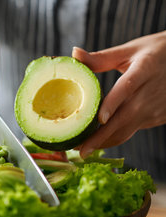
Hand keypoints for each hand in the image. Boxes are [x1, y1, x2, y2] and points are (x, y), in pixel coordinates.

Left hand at [73, 31, 165, 157]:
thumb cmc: (155, 52)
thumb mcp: (130, 50)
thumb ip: (100, 57)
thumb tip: (74, 53)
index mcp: (144, 69)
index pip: (127, 88)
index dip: (114, 104)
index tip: (100, 119)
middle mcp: (151, 91)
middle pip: (125, 117)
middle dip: (102, 137)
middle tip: (80, 150)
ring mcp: (156, 107)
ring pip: (128, 129)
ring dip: (106, 141)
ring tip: (83, 150)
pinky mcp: (158, 117)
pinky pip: (133, 130)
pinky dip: (115, 137)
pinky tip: (98, 141)